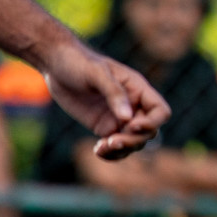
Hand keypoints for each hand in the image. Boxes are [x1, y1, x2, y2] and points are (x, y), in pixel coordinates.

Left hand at [43, 37, 170, 159]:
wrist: (57, 65)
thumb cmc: (79, 63)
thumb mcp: (97, 73)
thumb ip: (114, 94)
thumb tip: (128, 118)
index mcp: (138, 89)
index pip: (160, 111)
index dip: (152, 123)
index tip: (131, 126)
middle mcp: (133, 106)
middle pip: (148, 132)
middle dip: (133, 140)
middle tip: (111, 142)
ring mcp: (119, 118)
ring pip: (133, 142)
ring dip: (121, 150)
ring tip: (101, 148)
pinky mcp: (104, 127)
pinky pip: (115, 146)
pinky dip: (111, 154)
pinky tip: (97, 150)